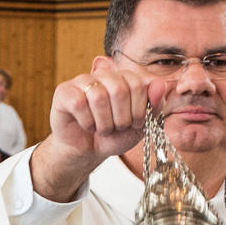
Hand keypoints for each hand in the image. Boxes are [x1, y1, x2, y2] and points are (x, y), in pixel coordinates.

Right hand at [33, 56, 162, 202]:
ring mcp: (83, 81)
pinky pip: (79, 103)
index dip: (138, 111)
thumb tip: (161, 84)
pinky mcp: (64, 91)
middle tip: (117, 128)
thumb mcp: (140, 125)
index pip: (138, 85)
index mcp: (125, 78)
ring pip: (98, 97)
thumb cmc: (115, 135)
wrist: (88, 150)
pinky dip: (87, 122)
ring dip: (104, 123)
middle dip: (121, 119)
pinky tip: (87, 126)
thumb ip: (154, 105)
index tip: (134, 123)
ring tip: (102, 129)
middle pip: (118, 90)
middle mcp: (104, 74)